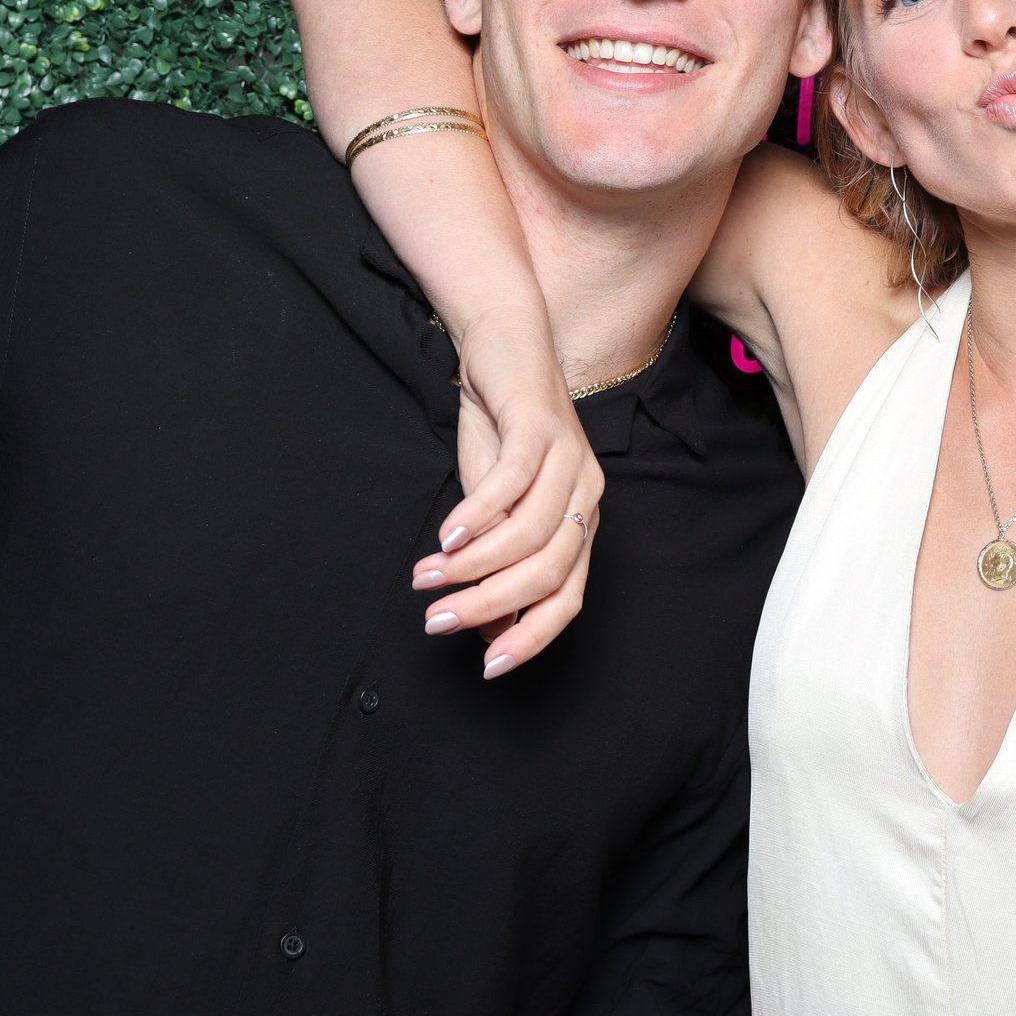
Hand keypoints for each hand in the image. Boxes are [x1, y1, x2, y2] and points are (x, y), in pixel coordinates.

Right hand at [415, 319, 607, 674]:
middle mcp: (587, 496)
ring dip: (474, 565)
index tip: (488, 668)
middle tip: (438, 622)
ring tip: (428, 578)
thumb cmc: (499, 430)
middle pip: (549, 572)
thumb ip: (494, 563)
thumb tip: (486, 631)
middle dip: (491, 605)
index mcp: (581, 523)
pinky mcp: (542, 426)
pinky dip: (479, 514)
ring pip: (532, 533)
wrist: (504, 346)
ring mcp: (570, 460)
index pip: (568, 597)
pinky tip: (447, 534)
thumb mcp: (494, 506)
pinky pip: (515, 482)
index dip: (533, 637)